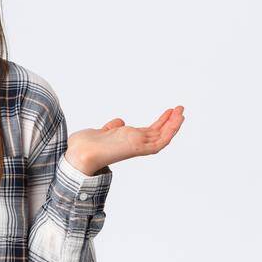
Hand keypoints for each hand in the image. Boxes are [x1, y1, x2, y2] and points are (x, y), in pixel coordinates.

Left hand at [65, 105, 184, 173]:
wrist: (80, 153)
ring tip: (182, 111)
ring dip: (174, 124)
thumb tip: (119, 122)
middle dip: (170, 121)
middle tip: (180, 108)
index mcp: (127, 141)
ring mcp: (137, 146)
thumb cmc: (86, 146)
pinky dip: (170, 131)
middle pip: (158, 133)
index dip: (160, 123)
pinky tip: (176, 119)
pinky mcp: (138, 148)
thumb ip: (112, 127)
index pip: (149, 132)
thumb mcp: (102, 132)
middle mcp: (134, 144)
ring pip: (162, 137)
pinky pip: (160, 142)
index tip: (168, 112)